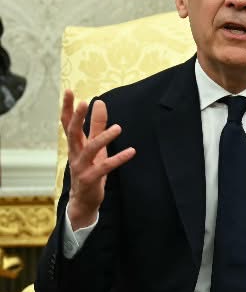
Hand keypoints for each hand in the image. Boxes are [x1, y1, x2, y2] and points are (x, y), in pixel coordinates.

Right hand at [61, 90, 134, 229]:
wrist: (83, 200)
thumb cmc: (89, 169)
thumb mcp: (93, 146)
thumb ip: (96, 125)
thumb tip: (99, 102)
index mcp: (75, 144)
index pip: (67, 123)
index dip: (67, 108)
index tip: (69, 91)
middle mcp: (75, 153)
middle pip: (72, 132)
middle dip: (77, 117)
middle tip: (85, 102)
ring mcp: (81, 166)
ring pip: (90, 149)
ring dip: (103, 138)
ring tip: (118, 128)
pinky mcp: (91, 178)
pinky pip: (105, 167)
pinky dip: (118, 159)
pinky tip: (131, 151)